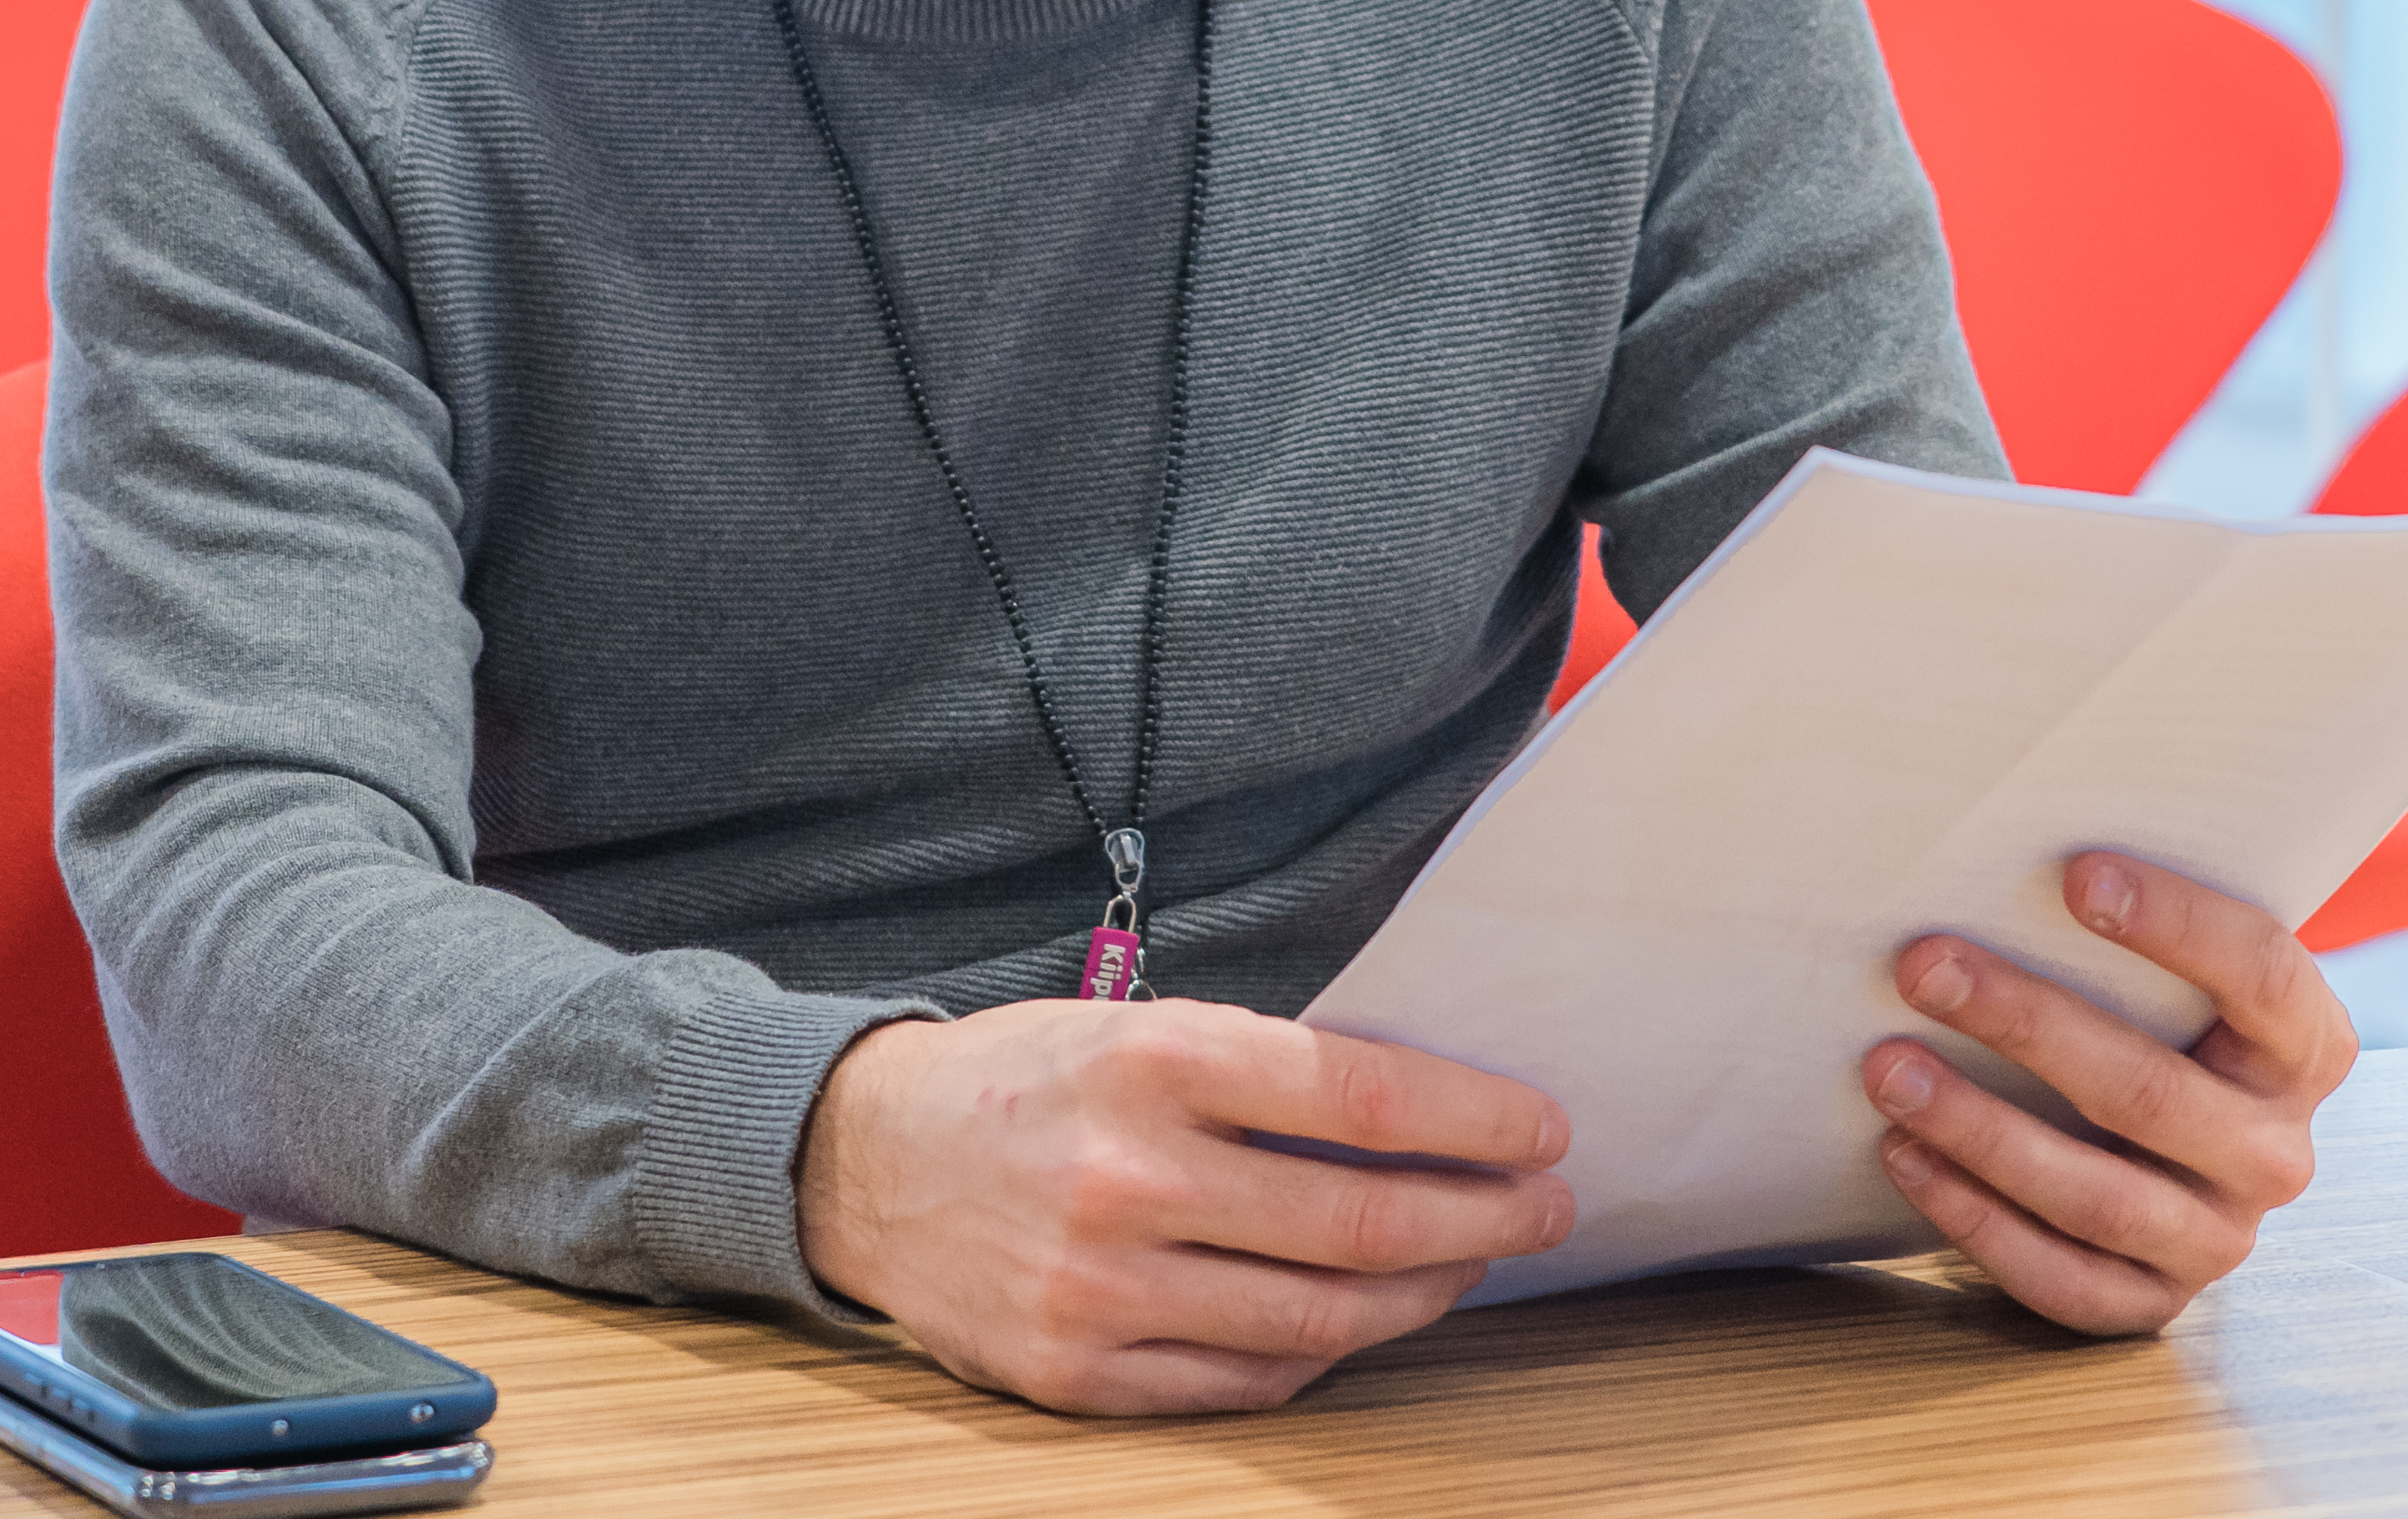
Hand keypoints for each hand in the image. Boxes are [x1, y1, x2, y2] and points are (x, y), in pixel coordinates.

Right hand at [795, 997, 1575, 1415]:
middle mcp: (1129, 1177)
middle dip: (1481, 1216)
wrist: (863, 1160)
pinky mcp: (1077, 1372)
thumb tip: (1420, 1114)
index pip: (1358, 1098)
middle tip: (1544, 1206)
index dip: (1472, 1120)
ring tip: (1468, 1263)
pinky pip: (1243, 1381)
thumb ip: (1257, 1069)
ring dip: (1422, 1294)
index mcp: (1150, 1063)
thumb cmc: (1024, 1080)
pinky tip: (1363, 1321)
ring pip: (1318, 1319)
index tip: (1542, 1129)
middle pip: (1359, 1221)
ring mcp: (1102, 1288)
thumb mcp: (1132, 1025)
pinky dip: (1323, 1355)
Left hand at [1862, 851, 2355, 1333]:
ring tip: (1887, 1069)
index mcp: (2306, 1049)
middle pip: (2151, 1090)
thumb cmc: (2153, 1022)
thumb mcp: (2174, 977)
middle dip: (2026, 1024)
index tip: (2075, 874)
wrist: (2172, 1156)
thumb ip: (2132, 924)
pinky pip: (2062, 1277)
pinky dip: (1974, 1220)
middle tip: (1921, 965)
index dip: (2178, 924)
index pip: (2262, 975)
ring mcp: (2219, 1237)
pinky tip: (1904, 1155)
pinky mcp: (2154, 1301)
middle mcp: (2277, 1152)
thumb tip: (2002, 841)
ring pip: (2099, 1194)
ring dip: (1980, 1128)